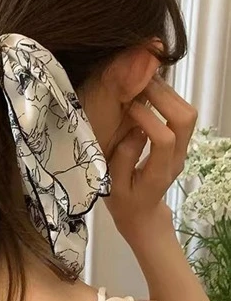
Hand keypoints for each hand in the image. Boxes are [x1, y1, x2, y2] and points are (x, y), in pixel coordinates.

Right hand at [105, 76, 197, 240]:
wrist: (143, 216)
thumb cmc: (124, 204)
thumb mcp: (112, 187)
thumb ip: (122, 159)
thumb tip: (134, 130)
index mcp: (159, 173)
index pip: (164, 139)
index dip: (147, 118)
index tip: (126, 108)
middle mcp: (177, 158)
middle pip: (185, 119)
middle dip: (162, 96)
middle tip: (136, 84)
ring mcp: (182, 149)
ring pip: (187, 112)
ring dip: (167, 94)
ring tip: (140, 84)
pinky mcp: (179, 142)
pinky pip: (181, 114)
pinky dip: (166, 98)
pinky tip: (145, 93)